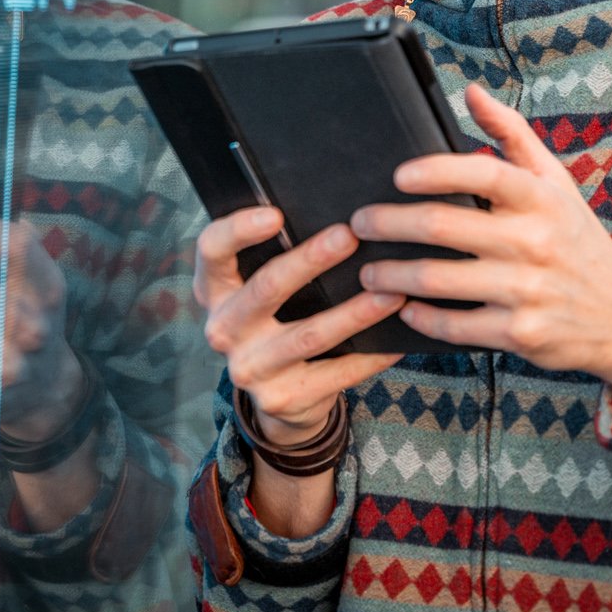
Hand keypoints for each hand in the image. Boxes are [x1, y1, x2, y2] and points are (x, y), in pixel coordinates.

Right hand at [194, 210, 406, 443]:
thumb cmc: (276, 319)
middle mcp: (223, 329)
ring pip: (309, 335)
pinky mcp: (282, 398)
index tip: (275, 213)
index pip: (212, 250)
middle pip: (266, 288)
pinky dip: (371, 356)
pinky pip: (336, 374)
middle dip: (311, 260)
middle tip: (350, 236)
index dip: (239, 230)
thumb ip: (277, 256)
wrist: (278, 397)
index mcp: (214, 290)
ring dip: (355, 312)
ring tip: (393, 291)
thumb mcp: (260, 290)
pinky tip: (399, 341)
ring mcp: (250, 368)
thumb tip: (339, 213)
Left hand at [352, 83, 611, 402]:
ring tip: (368, 269)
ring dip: (391, 273)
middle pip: (442, 226)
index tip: (397, 175)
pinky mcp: (520, 334)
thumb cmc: (577, 240)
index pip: (483, 173)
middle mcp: (535, 241)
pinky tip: (402, 306)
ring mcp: (527, 291)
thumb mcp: (556, 183)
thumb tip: (471, 92)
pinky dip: (420, 316)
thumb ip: (512, 135)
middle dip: (388, 223)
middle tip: (359, 222)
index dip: (435, 171)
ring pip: (438, 279)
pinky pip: (454, 325)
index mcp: (541, 198)